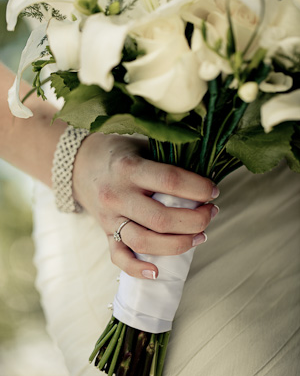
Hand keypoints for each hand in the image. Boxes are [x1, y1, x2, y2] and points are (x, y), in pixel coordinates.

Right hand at [73, 134, 218, 278]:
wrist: (80, 164)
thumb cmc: (119, 153)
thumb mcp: (142, 145)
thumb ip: (168, 159)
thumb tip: (206, 174)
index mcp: (129, 168)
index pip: (170, 181)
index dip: (198, 188)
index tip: (214, 191)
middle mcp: (117, 195)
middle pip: (162, 219)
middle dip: (196, 220)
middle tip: (212, 213)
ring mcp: (109, 218)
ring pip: (145, 242)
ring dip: (179, 244)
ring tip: (200, 236)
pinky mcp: (105, 233)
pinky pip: (119, 257)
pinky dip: (138, 269)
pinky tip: (158, 272)